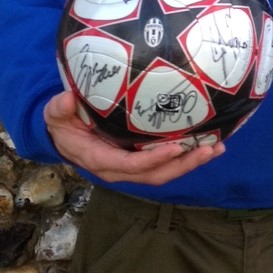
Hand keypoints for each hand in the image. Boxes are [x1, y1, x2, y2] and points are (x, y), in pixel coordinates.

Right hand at [43, 90, 224, 185]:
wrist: (65, 135)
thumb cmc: (63, 123)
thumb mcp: (55, 114)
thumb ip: (59, 108)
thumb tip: (67, 98)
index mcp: (100, 160)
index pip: (130, 165)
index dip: (153, 160)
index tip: (175, 148)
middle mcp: (120, 169)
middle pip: (155, 175)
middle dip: (183, 165)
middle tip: (207, 149)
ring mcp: (133, 167)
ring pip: (166, 172)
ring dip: (191, 163)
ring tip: (216, 148)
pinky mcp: (143, 160)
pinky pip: (167, 164)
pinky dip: (188, 157)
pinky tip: (209, 145)